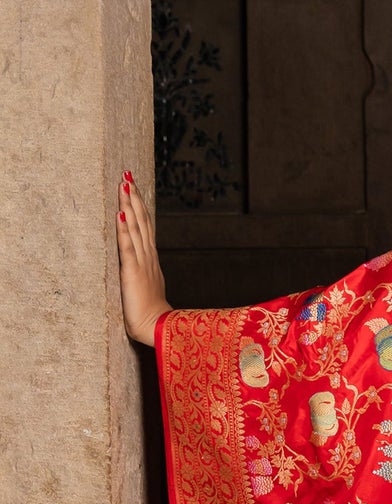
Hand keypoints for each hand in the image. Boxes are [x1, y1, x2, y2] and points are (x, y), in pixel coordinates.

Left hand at [116, 174, 169, 346]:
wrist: (157, 328)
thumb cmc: (152, 315)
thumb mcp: (148, 289)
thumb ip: (145, 275)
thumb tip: (141, 269)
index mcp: (150, 260)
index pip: (144, 226)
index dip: (139, 206)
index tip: (133, 187)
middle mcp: (147, 256)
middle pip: (141, 220)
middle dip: (134, 197)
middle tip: (127, 176)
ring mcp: (141, 262)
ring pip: (135, 228)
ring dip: (129, 205)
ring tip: (124, 185)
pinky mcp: (132, 271)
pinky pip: (128, 247)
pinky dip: (125, 230)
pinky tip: (121, 214)